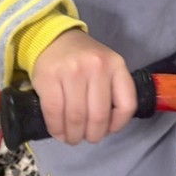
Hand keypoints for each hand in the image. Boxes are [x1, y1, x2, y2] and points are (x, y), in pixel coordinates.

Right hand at [31, 29, 136, 144]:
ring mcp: (72, 71)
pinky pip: (54, 113)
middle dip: (93, 135)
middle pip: (99, 117)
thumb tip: (108, 127)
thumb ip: (112, 90)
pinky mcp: (49, 78)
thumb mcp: (106, 66)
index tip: (108, 129)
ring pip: (76, 118)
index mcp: (116, 65)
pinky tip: (58, 131)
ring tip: (72, 137)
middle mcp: (96, 66)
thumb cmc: (83, 58)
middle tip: (86, 138)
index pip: (126, 105)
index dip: (118, 125)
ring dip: (74, 136)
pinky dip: (56, 129)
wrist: (53, 38)